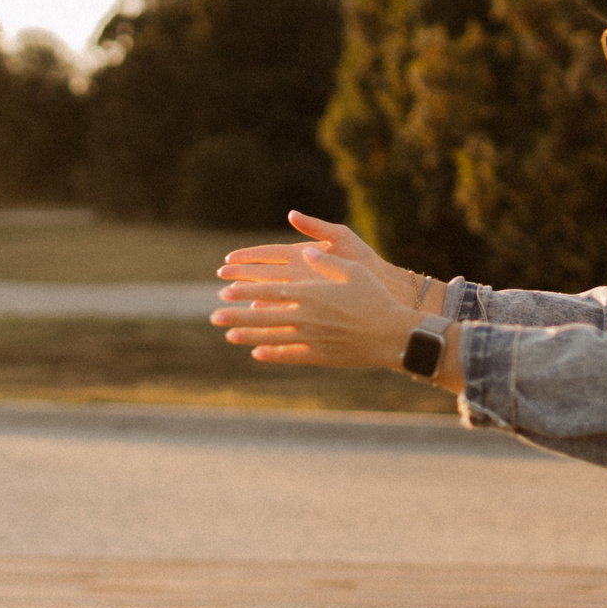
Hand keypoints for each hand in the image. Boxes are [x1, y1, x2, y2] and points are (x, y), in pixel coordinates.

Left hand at [210, 212, 423, 368]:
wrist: (392, 333)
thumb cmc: (375, 297)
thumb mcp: (352, 270)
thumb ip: (326, 262)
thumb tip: (307, 252)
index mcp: (311, 293)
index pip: (270, 291)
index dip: (246, 291)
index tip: (226, 289)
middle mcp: (306, 317)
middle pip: (264, 315)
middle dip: (237, 314)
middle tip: (214, 315)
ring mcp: (311, 338)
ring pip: (272, 337)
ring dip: (248, 335)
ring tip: (228, 335)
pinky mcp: (319, 356)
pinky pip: (290, 355)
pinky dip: (272, 354)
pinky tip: (257, 353)